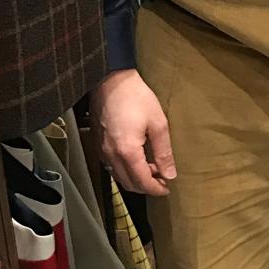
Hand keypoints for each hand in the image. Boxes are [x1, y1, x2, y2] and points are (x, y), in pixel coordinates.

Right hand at [90, 68, 176, 196]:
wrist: (111, 80)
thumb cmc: (136, 97)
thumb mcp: (158, 123)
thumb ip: (164, 152)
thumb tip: (170, 173)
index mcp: (127, 152)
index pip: (142, 182)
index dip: (156, 189)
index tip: (167, 188)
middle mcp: (111, 156)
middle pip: (129, 183)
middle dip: (147, 186)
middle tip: (162, 179)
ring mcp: (102, 150)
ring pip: (119, 176)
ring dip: (136, 178)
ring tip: (153, 168)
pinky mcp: (98, 143)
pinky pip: (111, 166)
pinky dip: (125, 169)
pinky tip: (137, 159)